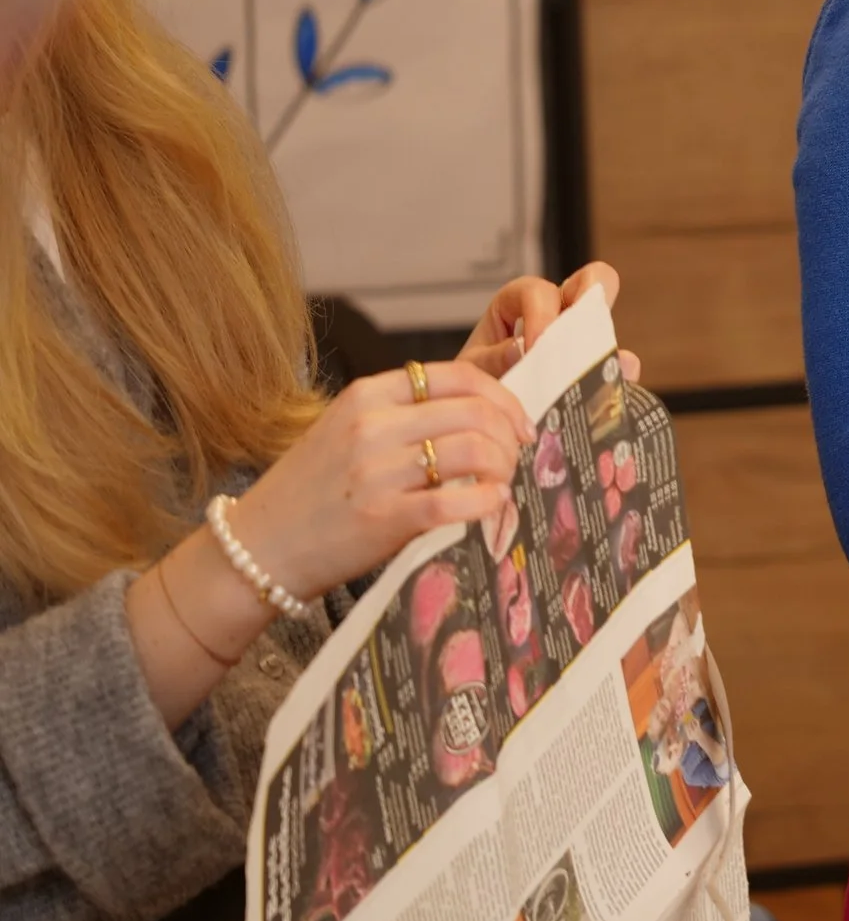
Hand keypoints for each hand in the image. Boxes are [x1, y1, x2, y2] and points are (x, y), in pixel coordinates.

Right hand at [227, 360, 532, 599]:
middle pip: (475, 412)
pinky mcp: (384, 518)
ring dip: (504, 468)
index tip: (518, 421)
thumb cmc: (311, 489)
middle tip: (517, 456)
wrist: (257, 546)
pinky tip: (492, 506)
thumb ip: (402, 415)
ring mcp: (377, 472)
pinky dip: (487, 502)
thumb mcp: (347, 430)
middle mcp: (372, 427)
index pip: (458, 375)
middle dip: (510, 435)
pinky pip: (457, 502)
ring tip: (503, 482)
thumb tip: (479, 415)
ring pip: (474, 451)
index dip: (502, 396)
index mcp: (366, 396)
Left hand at [460, 261, 641, 381]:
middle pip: (590, 281)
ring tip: (604, 364)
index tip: (535, 347)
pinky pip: (620, 365)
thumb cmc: (474, 386)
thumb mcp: (472, 371)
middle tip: (589, 324)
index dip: (541, 312)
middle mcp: (558, 314)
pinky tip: (613, 387)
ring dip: (606, 340)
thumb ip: (492, 359)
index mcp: (519, 303)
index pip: (537, 290)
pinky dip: (620, 374)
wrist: (482, 420)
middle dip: (595, 294)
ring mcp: (581, 341)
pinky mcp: (597, 372)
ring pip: (608, 324)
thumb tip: (521, 348)